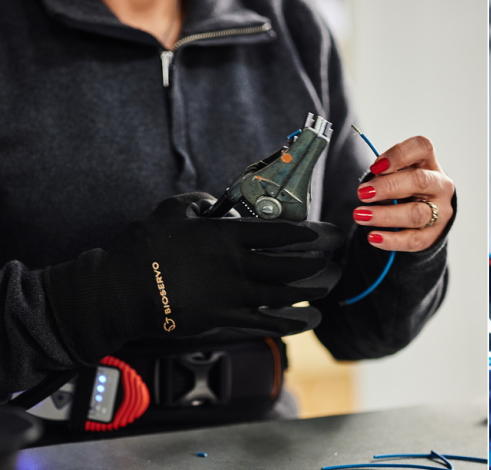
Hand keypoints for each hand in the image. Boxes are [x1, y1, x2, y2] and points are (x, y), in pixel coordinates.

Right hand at [45, 193, 344, 359]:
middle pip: (288, 265)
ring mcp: (231, 296)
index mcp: (225, 236)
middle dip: (313, 262)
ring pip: (283, 295)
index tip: (316, 233)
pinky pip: (264, 323)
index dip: (302, 233)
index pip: (276, 232)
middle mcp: (236, 266)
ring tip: (325, 289)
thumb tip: (212, 203)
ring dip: (308, 292)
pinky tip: (305, 321)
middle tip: (328, 260)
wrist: (120, 293)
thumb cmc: (143, 248)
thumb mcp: (169, 211)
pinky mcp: (223, 320)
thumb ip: (198, 204)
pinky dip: (288, 322)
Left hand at [353, 136, 454, 250]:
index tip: (375, 166)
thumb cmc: (406, 187)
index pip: (422, 148)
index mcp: (429, 163)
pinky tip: (374, 237)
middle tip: (363, 193)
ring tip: (361, 216)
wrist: (426, 213)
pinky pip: (413, 240)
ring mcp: (440, 211)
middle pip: (419, 181)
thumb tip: (371, 181)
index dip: (398, 154)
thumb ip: (386, 172)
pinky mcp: (433, 235)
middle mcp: (439, 185)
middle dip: (388, 186)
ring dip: (385, 215)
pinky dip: (391, 240)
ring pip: (416, 214)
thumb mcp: (398, 173)